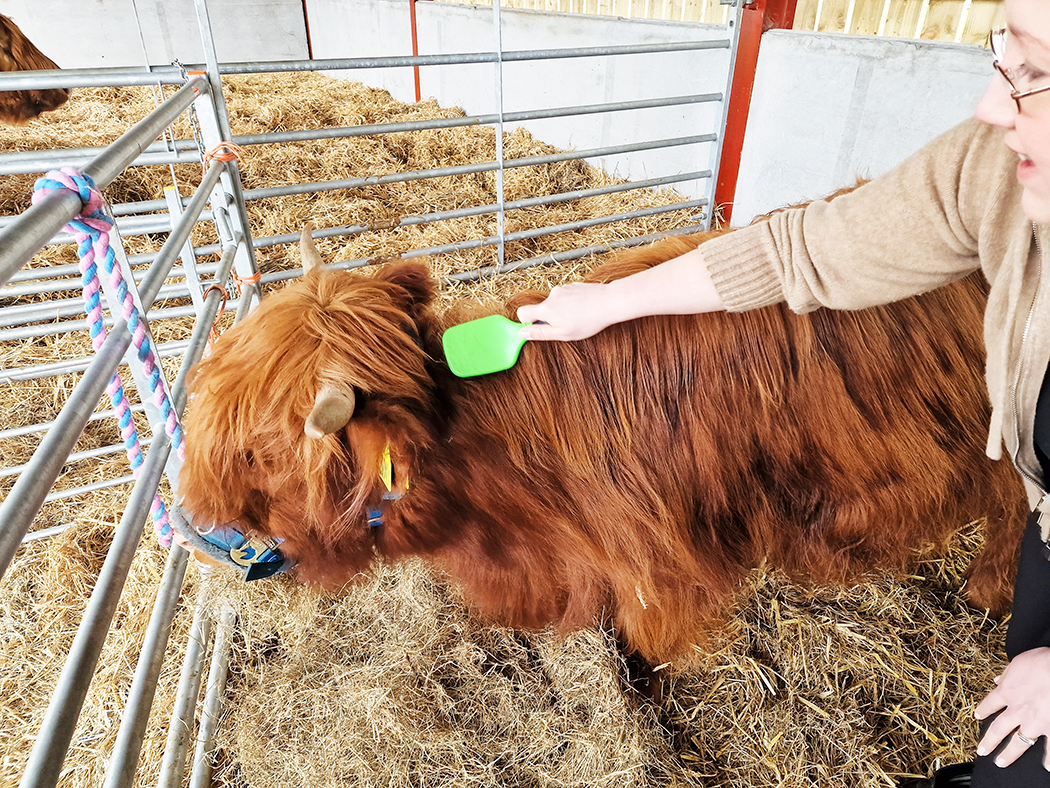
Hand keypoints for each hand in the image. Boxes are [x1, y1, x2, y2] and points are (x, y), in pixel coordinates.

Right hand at [516, 282, 616, 341]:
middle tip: (566, 325)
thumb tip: (522, 333)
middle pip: (541, 308)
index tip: (537, 328)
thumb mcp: (562, 334)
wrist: (609, 302)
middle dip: (549, 317)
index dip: (526, 322)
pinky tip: (584, 308)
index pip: (522, 313)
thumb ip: (539, 333)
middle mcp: (552, 295)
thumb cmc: (587, 321)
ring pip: (555, 302)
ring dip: (562, 310)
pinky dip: (571, 303)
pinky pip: (566, 296)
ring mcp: (563, 288)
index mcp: (546, 309)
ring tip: (579, 317)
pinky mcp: (574, 285)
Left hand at [975, 647, 1049, 768]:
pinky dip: (1048, 758)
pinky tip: (1046, 767)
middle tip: (982, 750)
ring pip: (1018, 743)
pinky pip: (1049, 748)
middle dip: (989, 741)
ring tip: (1001, 762)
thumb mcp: (1018, 662)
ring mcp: (1034, 723)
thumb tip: (998, 679)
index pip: (990, 703)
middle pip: (998, 729)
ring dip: (1009, 754)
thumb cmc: (1042, 662)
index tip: (978, 716)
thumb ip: (1007, 674)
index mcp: (1007, 691)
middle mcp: (1017, 710)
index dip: (983, 710)